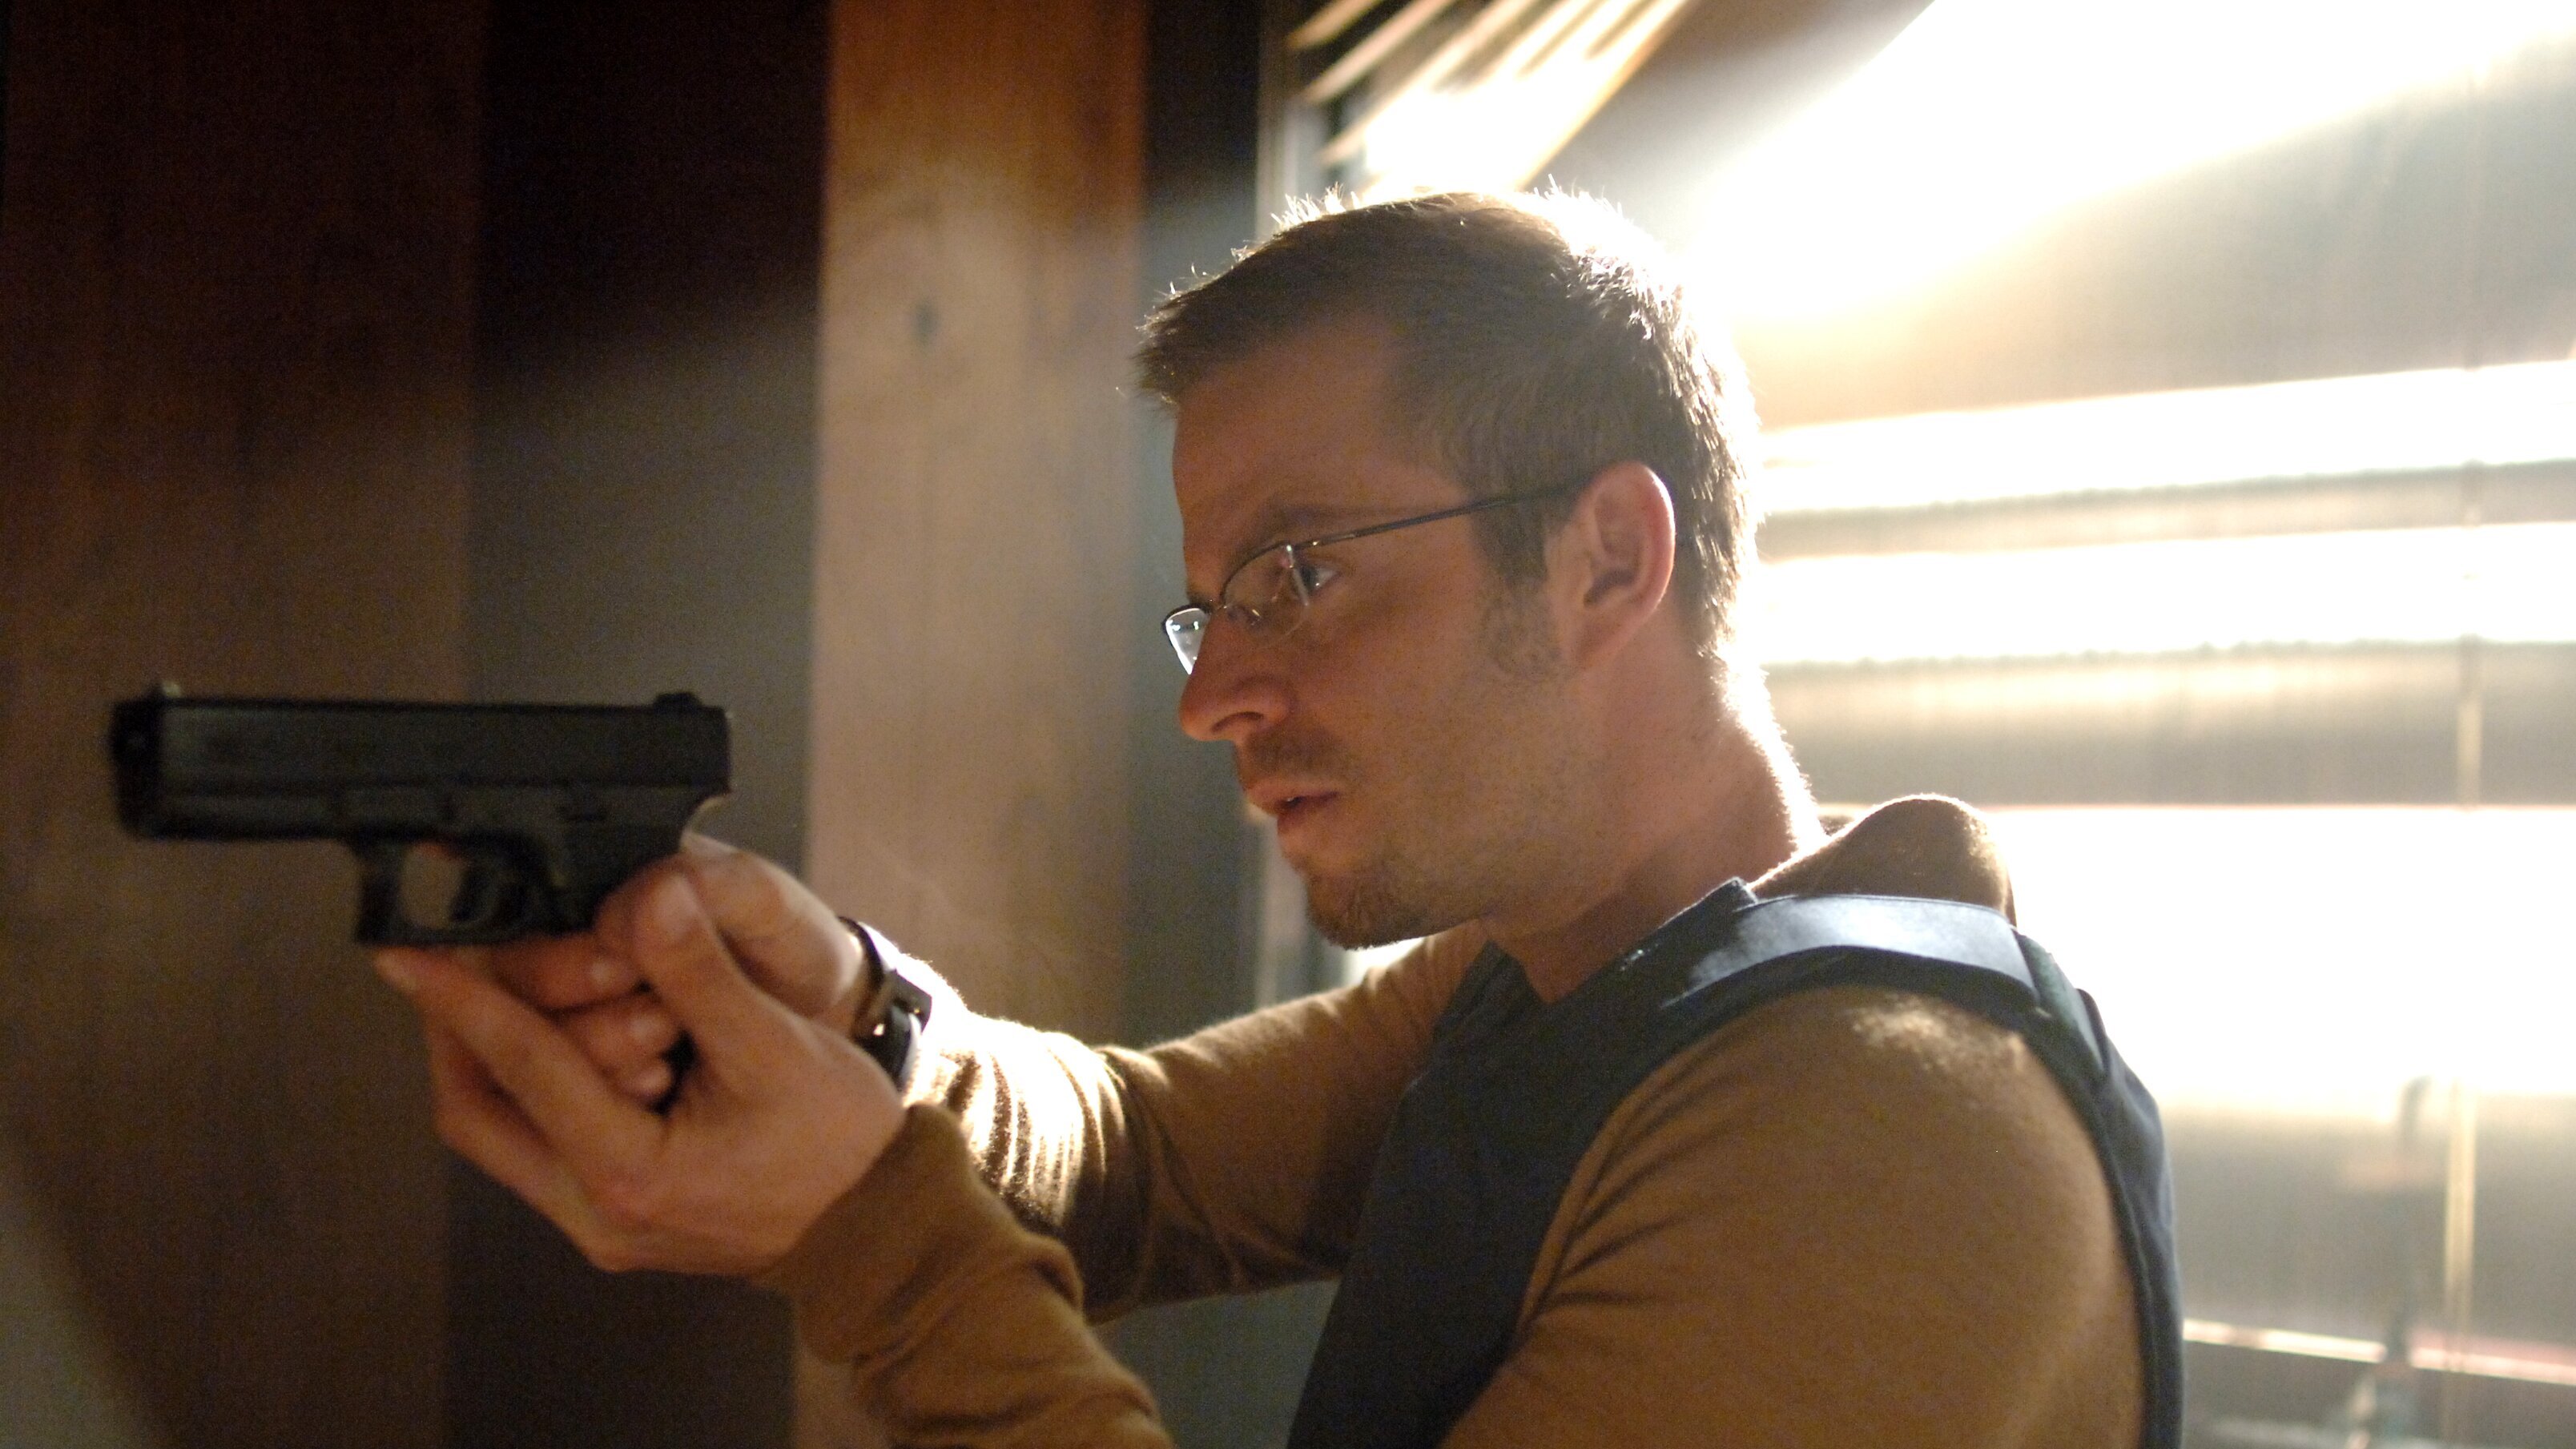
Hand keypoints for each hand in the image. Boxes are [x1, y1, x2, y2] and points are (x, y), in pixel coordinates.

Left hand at [374, 850, 902, 1275]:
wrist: (879, 1228)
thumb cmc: (838, 1146)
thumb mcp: (774, 1045)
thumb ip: (700, 973)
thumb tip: (652, 899)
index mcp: (629, 1172)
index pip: (520, 1068)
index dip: (461, 1000)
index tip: (408, 955)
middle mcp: (596, 1212)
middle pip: (480, 1115)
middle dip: (459, 1034)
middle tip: (450, 965)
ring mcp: (601, 1224)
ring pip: (505, 1132)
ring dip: (502, 1059)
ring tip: (518, 991)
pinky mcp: (617, 1216)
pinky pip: (544, 1145)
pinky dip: (542, 1086)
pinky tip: (569, 1038)